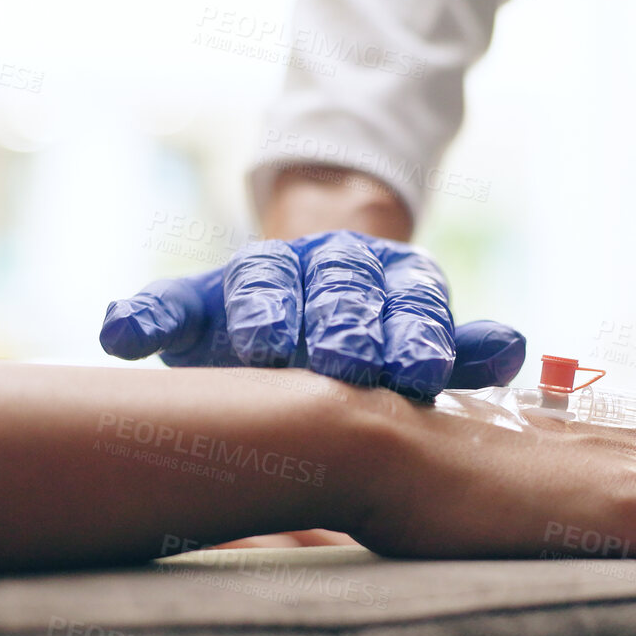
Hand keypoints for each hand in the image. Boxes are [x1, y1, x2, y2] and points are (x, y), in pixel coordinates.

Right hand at [100, 229, 524, 398]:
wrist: (296, 300)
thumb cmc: (367, 340)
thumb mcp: (412, 337)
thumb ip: (455, 345)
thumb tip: (511, 348)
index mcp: (379, 274)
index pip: (403, 296)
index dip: (411, 332)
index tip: (418, 370)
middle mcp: (317, 266)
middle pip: (335, 287)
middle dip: (344, 324)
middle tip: (349, 364)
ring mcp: (251, 280)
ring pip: (257, 285)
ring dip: (263, 313)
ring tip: (265, 346)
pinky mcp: (191, 302)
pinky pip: (164, 304)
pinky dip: (144, 317)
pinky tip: (125, 339)